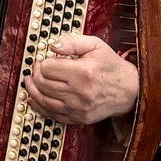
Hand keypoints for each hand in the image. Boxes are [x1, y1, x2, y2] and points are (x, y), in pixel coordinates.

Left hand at [23, 33, 139, 124]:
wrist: (130, 90)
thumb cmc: (111, 66)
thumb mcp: (96, 45)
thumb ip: (72, 42)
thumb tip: (52, 46)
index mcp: (83, 72)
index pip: (48, 68)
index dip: (42, 62)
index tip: (44, 59)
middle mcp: (80, 93)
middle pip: (43, 84)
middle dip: (35, 74)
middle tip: (37, 68)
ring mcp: (78, 108)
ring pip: (44, 100)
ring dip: (32, 90)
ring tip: (30, 81)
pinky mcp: (79, 118)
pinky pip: (52, 115)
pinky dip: (40, 106)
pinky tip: (34, 98)